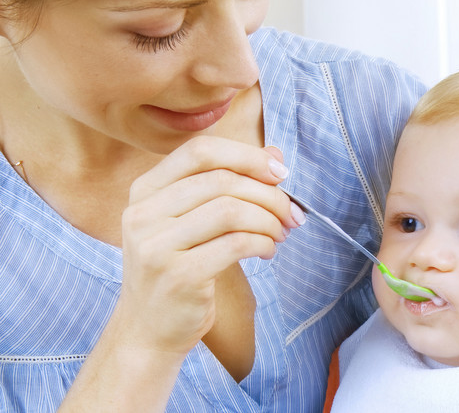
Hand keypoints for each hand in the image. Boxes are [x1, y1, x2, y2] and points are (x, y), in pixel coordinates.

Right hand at [117, 136, 298, 355]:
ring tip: (280, 233)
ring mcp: (156, 245)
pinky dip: (263, 243)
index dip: (247, 156)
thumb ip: (229, 184)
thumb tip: (275, 154)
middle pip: (222, 180)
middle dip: (268, 194)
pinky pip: (236, 244)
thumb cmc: (178, 270)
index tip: (280, 173)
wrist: (148, 331)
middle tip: (291, 214)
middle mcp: (143, 213)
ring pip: (231, 210)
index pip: (200, 151)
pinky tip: (267, 251)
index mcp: (145, 190)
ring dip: (269, 220)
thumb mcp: (194, 222)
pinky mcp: (178, 275)